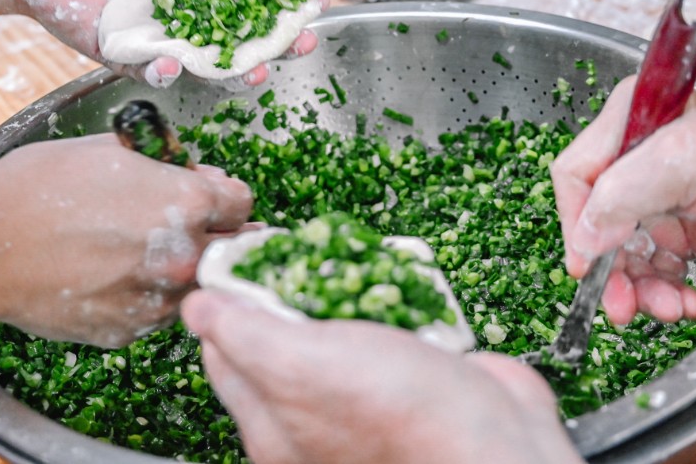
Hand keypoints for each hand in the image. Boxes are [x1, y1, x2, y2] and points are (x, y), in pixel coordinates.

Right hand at [0, 135, 251, 347]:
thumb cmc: (40, 187)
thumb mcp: (113, 149)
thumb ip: (169, 164)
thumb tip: (196, 175)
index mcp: (189, 205)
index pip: (242, 203)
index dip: (223, 194)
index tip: (207, 194)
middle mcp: (185, 257)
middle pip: (229, 247)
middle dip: (214, 233)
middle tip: (183, 224)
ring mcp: (158, 300)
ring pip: (195, 284)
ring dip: (181, 268)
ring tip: (137, 251)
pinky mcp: (129, 330)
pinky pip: (156, 311)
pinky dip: (146, 295)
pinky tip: (112, 275)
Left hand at [11, 0, 319, 86]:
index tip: (318, 1)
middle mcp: (190, 9)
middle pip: (246, 34)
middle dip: (279, 43)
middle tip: (304, 42)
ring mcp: (161, 35)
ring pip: (209, 62)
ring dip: (237, 72)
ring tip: (258, 72)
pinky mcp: (125, 54)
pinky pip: (152, 71)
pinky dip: (166, 72)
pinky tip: (175, 66)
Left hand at [181, 290, 583, 463]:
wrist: (497, 444)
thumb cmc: (398, 416)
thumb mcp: (299, 366)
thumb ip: (243, 335)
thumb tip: (198, 307)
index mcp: (274, 425)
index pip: (226, 354)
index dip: (229, 301)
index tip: (244, 257)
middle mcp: (315, 417)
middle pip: (282, 334)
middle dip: (293, 287)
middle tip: (306, 251)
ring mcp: (366, 398)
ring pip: (340, 326)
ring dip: (350, 289)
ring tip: (358, 267)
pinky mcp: (414, 377)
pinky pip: (391, 327)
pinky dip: (396, 301)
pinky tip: (401, 288)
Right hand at [551, 78, 695, 324]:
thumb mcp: (683, 164)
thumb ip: (623, 195)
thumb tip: (583, 240)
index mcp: (629, 122)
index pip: (576, 174)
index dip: (574, 221)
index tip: (585, 265)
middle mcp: (636, 159)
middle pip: (596, 222)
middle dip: (610, 269)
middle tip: (621, 306)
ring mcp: (657, 196)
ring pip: (622, 254)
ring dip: (639, 288)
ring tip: (667, 308)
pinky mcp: (679, 230)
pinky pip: (652, 268)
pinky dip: (664, 290)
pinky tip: (685, 301)